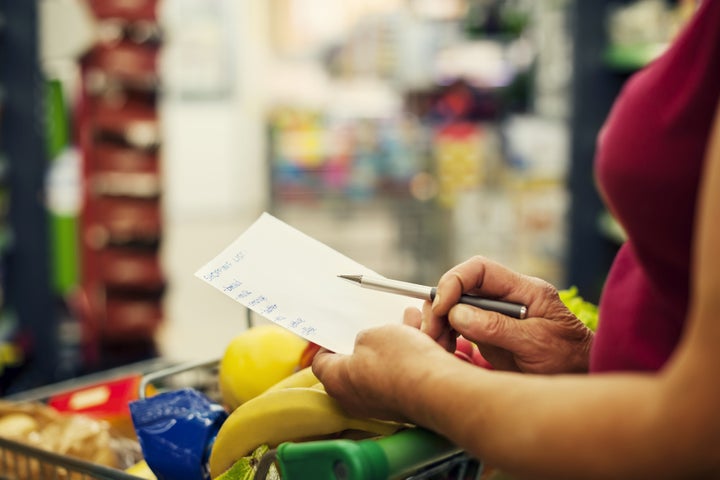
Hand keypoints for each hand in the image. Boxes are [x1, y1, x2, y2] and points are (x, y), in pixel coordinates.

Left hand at [312, 310, 449, 421]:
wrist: (437, 389)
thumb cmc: (399, 363)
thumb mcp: (373, 334)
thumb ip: (364, 337)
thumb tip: (367, 344)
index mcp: (337, 381)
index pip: (321, 362)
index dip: (329, 343)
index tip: (339, 331)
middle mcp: (354, 399)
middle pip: (355, 364)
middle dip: (371, 340)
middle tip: (379, 324)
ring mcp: (380, 404)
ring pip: (383, 367)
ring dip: (396, 344)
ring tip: (410, 321)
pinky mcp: (404, 404)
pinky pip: (402, 375)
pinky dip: (410, 357)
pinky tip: (423, 336)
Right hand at [424, 256, 592, 372]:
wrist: (582, 381)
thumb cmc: (569, 360)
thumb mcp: (536, 344)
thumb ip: (498, 327)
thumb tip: (457, 313)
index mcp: (524, 290)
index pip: (481, 270)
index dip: (455, 281)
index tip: (442, 307)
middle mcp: (507, 298)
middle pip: (462, 288)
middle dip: (441, 307)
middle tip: (432, 333)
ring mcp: (495, 316)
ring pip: (454, 309)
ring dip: (439, 325)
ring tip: (438, 347)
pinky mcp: (488, 335)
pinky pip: (457, 329)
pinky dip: (445, 338)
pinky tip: (445, 352)